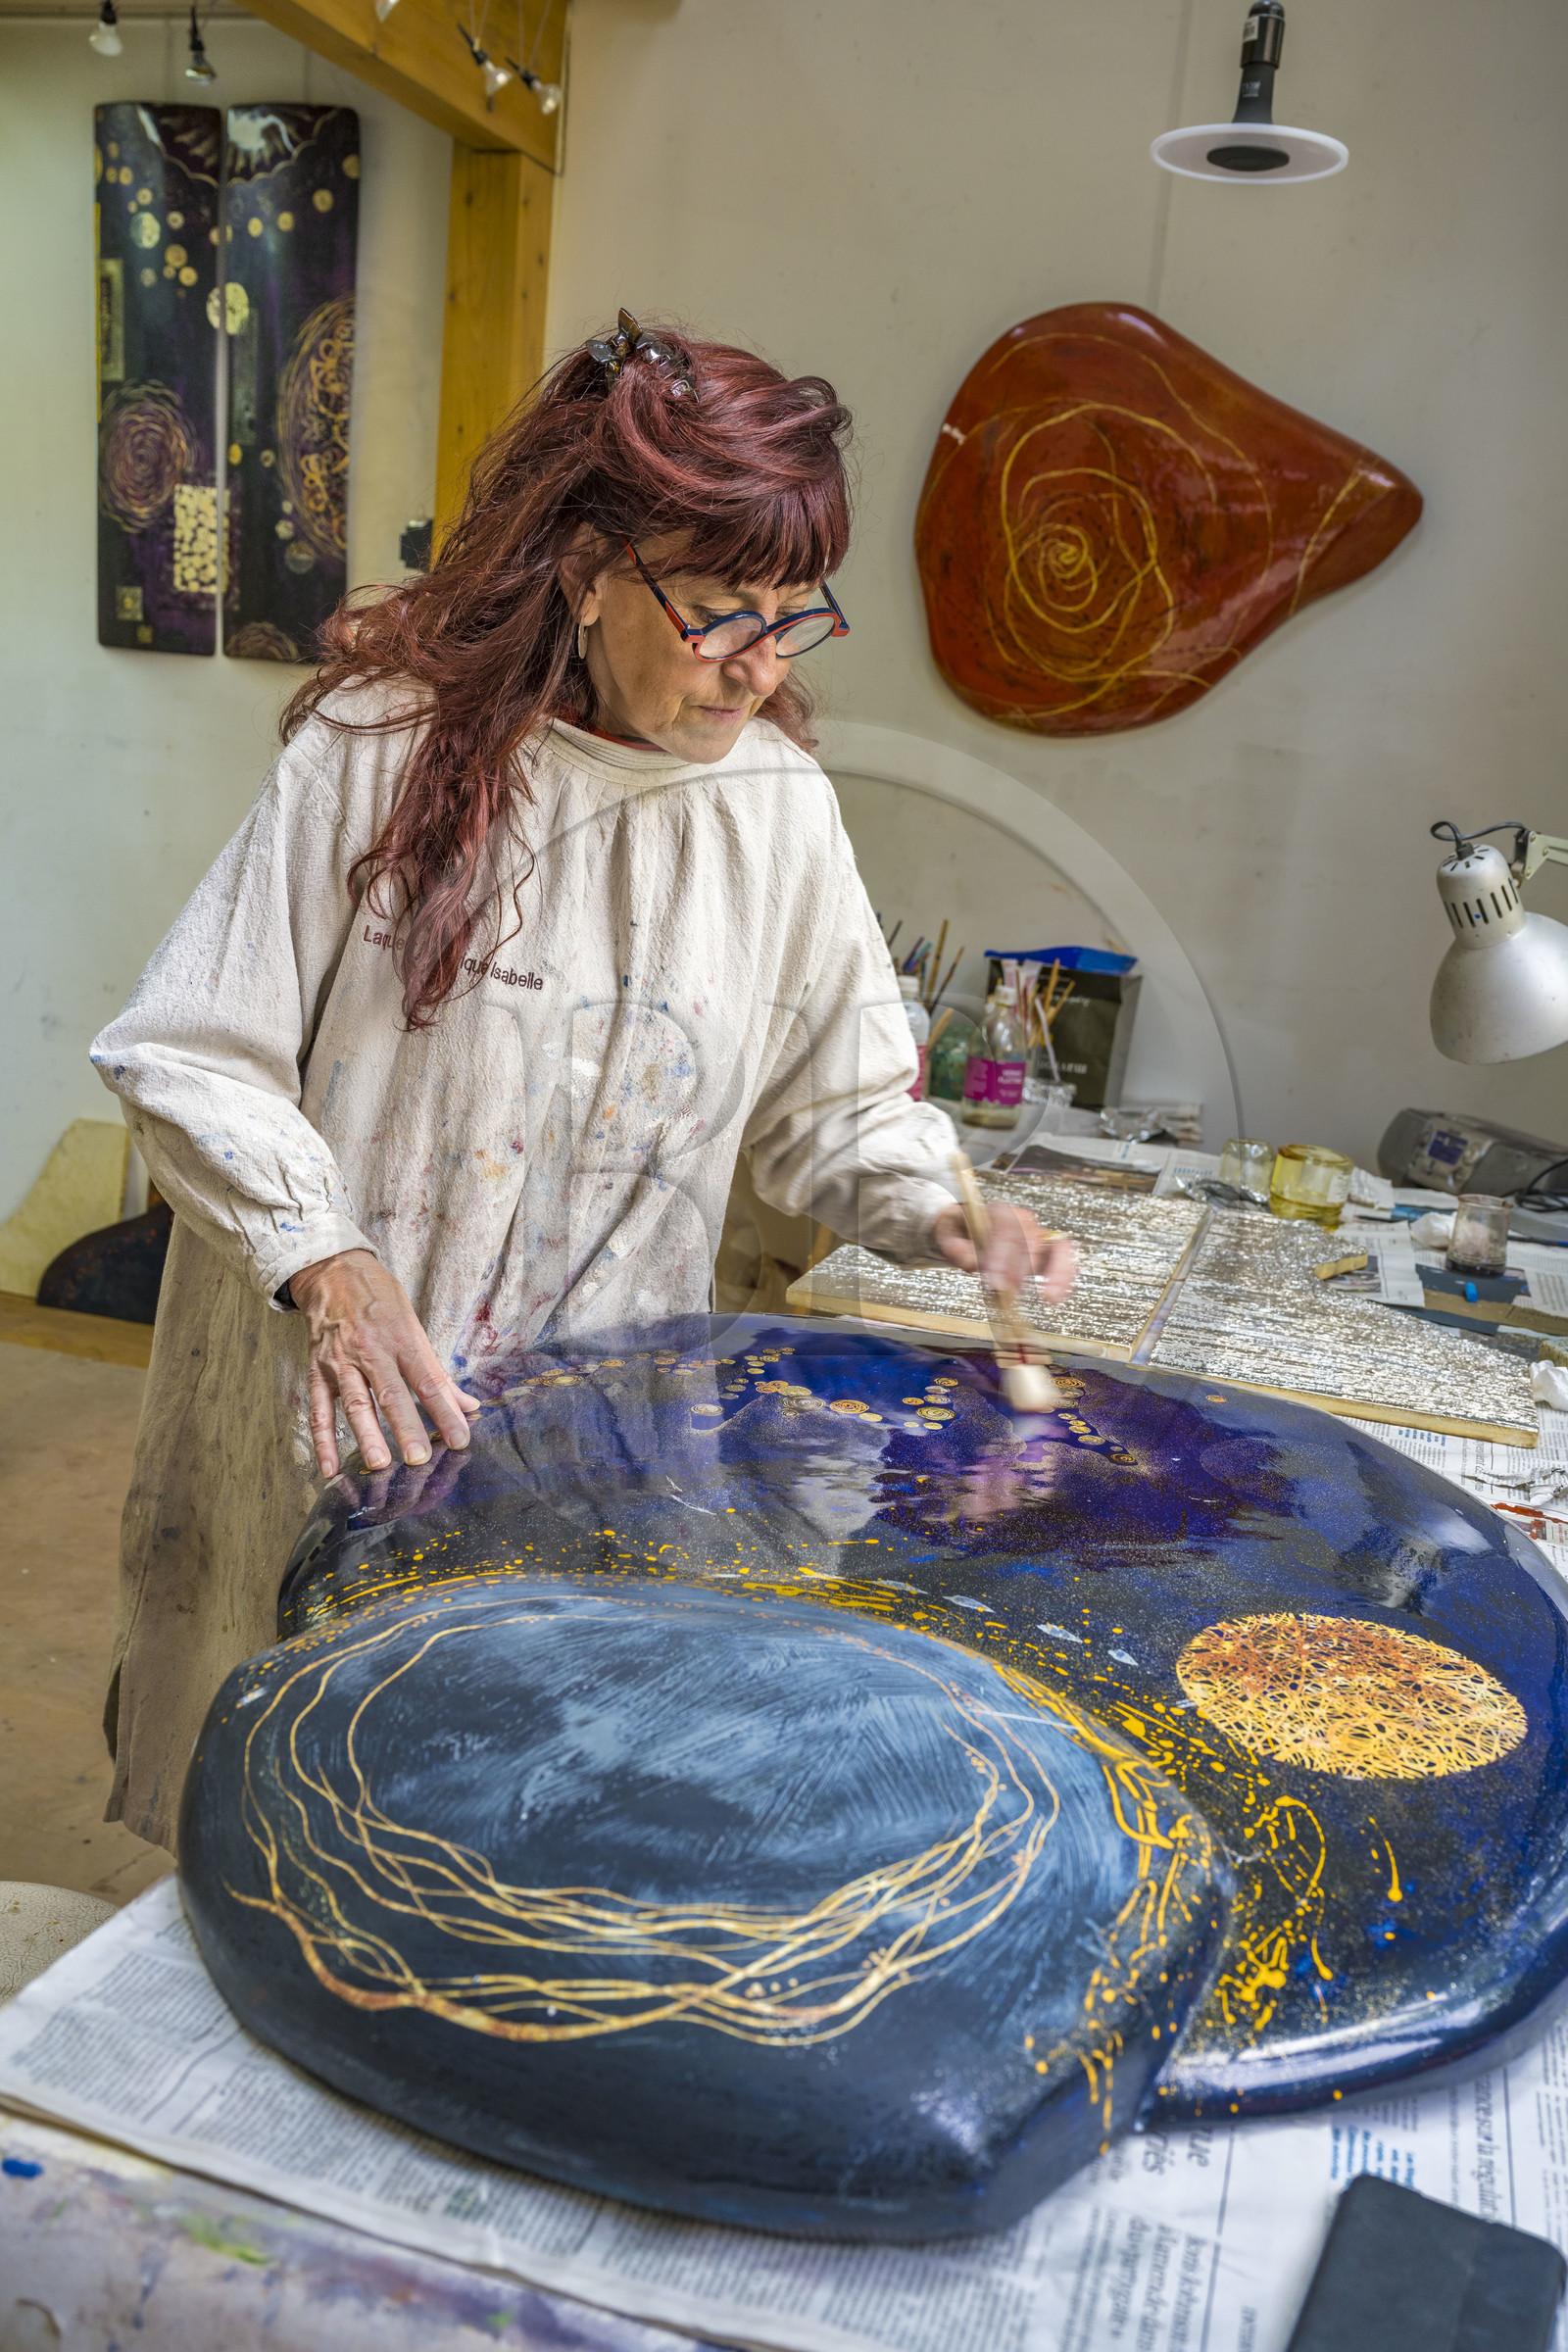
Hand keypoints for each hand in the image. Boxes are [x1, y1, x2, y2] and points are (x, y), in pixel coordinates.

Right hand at [287, 1249, 481, 1478]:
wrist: (333, 1270)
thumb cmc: (380, 1298)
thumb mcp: (414, 1323)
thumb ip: (437, 1370)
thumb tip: (469, 1405)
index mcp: (403, 1339)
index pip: (429, 1381)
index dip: (446, 1411)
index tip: (462, 1438)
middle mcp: (372, 1351)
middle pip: (391, 1394)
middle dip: (406, 1428)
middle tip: (419, 1458)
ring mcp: (342, 1361)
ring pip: (355, 1403)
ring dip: (367, 1435)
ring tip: (379, 1463)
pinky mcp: (318, 1370)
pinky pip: (319, 1409)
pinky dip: (322, 1440)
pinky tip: (330, 1466)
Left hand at [930, 1201, 1077, 1306]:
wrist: (968, 1228)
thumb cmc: (960, 1231)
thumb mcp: (947, 1234)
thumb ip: (955, 1246)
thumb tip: (970, 1261)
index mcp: (999, 1212)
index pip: (1007, 1229)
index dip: (1003, 1257)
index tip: (995, 1283)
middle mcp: (1023, 1220)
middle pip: (1032, 1239)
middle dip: (1022, 1269)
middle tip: (1011, 1292)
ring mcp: (1038, 1235)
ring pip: (1059, 1246)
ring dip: (1057, 1272)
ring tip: (1049, 1297)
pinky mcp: (1047, 1252)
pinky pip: (1064, 1261)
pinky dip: (1065, 1279)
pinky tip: (1057, 1297)